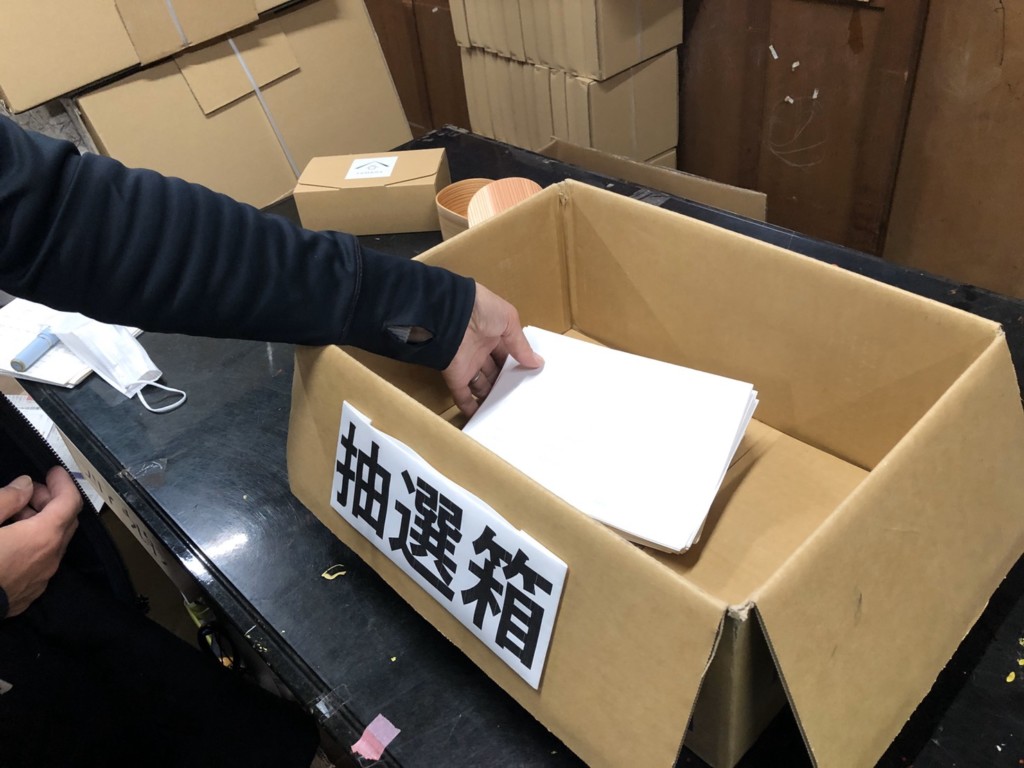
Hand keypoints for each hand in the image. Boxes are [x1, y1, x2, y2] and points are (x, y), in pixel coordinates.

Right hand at [0, 468, 81, 616]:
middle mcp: (49, 559)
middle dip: (51, 501)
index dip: (64, 483)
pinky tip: (10, 541)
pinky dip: (34, 544)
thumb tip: (25, 485)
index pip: (70, 502)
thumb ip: (7, 499)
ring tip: (13, 514)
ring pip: (53, 543)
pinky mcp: (28, 594)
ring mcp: (41, 580)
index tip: (53, 471)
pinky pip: (40, 561)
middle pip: (65, 521)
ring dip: (41, 523)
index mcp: (42, 537)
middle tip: (28, 491)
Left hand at [443, 282, 542, 416]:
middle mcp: (480, 350)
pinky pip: (462, 396)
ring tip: (507, 411)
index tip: (530, 379)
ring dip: (491, 397)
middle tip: (521, 398)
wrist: (450, 314)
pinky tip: (482, 417)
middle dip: (506, 383)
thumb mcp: (509, 321)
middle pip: (495, 372)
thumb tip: (537, 363)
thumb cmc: (481, 310)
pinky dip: (470, 407)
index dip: (517, 366)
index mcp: (493, 335)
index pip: (507, 355)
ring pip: (480, 386)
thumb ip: (521, 345)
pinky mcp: (455, 376)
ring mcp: (467, 364)